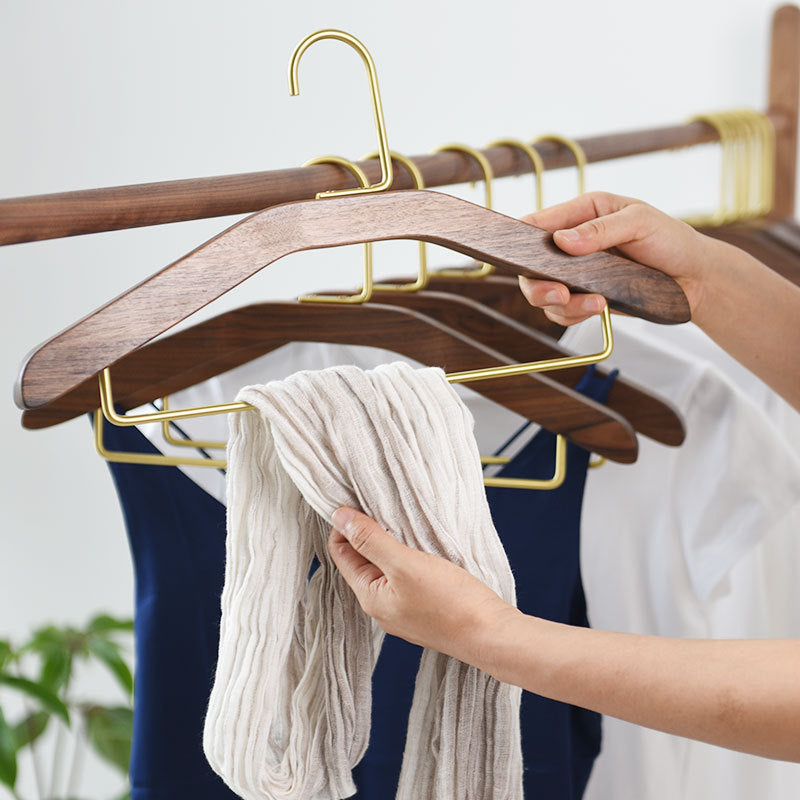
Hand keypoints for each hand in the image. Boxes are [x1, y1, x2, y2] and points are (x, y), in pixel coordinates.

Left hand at [327, 507, 518, 665]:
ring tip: (405, 522)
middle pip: (363, 560)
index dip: (346, 526)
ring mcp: (405, 609)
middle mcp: (383, 606)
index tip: (360, 503)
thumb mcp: (405, 564)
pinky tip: (423, 544)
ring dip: (391, 543)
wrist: (492, 635)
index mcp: (370, 597)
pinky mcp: (426, 608)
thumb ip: (371, 541)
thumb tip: (339, 518)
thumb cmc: (451, 604)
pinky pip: (407, 576)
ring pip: (387, 567)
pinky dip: (410, 556)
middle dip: (369, 532)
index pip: (341, 553)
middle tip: (383, 507)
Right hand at [519, 191, 712, 324]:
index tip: (522, 255)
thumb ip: (601, 229)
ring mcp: (577, 273)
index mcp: (582, 213)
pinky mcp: (585, 298)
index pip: (537, 223)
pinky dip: (575, 315)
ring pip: (544, 294)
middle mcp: (573, 243)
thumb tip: (562, 240)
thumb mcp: (641, 222)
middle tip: (558, 294)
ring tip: (596, 303)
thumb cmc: (672, 241)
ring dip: (563, 304)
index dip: (521, 239)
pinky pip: (563, 312)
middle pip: (530, 267)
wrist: (695, 278)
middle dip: (538, 284)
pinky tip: (600, 308)